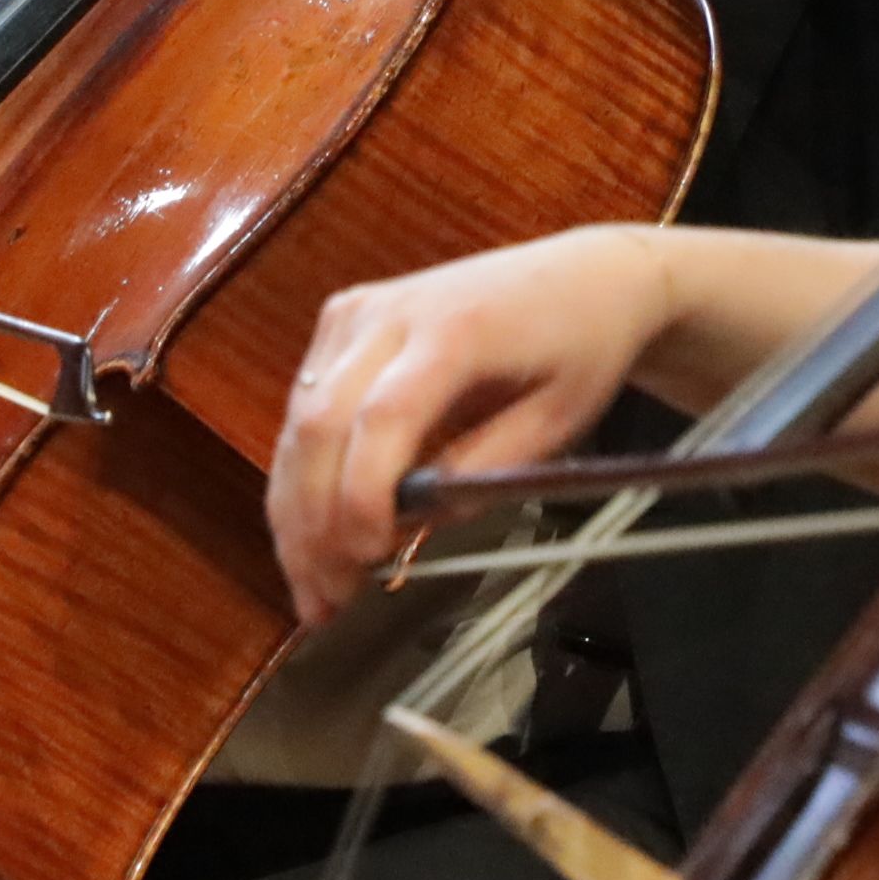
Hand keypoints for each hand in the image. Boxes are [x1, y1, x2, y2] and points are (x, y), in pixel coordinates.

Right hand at [266, 227, 681, 624]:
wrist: (583, 277)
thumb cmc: (580, 351)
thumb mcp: (556, 425)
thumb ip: (479, 475)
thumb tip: (407, 528)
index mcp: (455, 329)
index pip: (384, 417)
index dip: (361, 495)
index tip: (364, 558)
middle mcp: (389, 312)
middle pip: (320, 423)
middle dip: (313, 523)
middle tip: (325, 602)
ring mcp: (357, 313)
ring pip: (298, 422)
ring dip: (295, 514)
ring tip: (312, 588)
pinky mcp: (342, 321)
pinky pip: (304, 407)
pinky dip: (302, 478)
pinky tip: (313, 536)